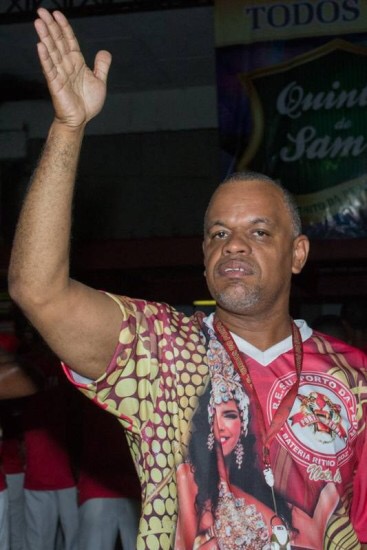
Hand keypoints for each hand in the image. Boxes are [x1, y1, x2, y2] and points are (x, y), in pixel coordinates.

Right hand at [34, 8, 111, 127]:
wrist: (81, 120)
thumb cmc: (88, 103)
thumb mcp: (100, 82)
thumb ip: (102, 67)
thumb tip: (104, 51)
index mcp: (77, 63)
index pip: (69, 41)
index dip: (64, 27)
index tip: (57, 14)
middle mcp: (67, 66)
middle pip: (58, 42)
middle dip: (50, 26)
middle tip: (41, 11)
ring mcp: (60, 74)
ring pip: (52, 52)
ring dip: (45, 37)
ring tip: (38, 22)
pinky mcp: (55, 85)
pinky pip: (49, 70)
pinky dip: (45, 58)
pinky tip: (40, 46)